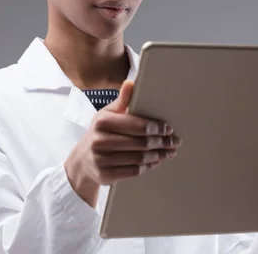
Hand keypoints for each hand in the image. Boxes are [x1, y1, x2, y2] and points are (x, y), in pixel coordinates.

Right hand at [64, 80, 181, 207]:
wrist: (82, 160)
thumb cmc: (100, 132)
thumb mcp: (107, 114)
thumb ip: (122, 100)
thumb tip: (131, 82)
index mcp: (102, 122)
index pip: (136, 125)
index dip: (156, 128)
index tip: (169, 128)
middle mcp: (99, 141)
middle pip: (140, 143)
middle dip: (161, 142)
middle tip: (175, 141)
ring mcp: (101, 160)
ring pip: (139, 158)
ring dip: (158, 155)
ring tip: (169, 151)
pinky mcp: (105, 175)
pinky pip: (133, 171)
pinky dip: (148, 166)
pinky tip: (156, 161)